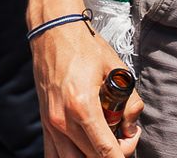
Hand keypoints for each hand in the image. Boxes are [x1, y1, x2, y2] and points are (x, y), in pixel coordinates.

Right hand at [32, 23, 139, 156]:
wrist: (54, 31)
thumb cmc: (84, 46)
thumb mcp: (116, 69)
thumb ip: (130, 101)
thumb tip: (131, 125)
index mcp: (82, 107)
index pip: (105, 150)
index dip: (123, 154)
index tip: (131, 145)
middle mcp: (63, 120)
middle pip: (91, 157)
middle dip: (112, 154)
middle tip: (125, 137)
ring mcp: (50, 124)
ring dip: (92, 156)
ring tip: (105, 141)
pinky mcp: (45, 122)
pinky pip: (53, 154)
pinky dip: (71, 157)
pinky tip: (84, 149)